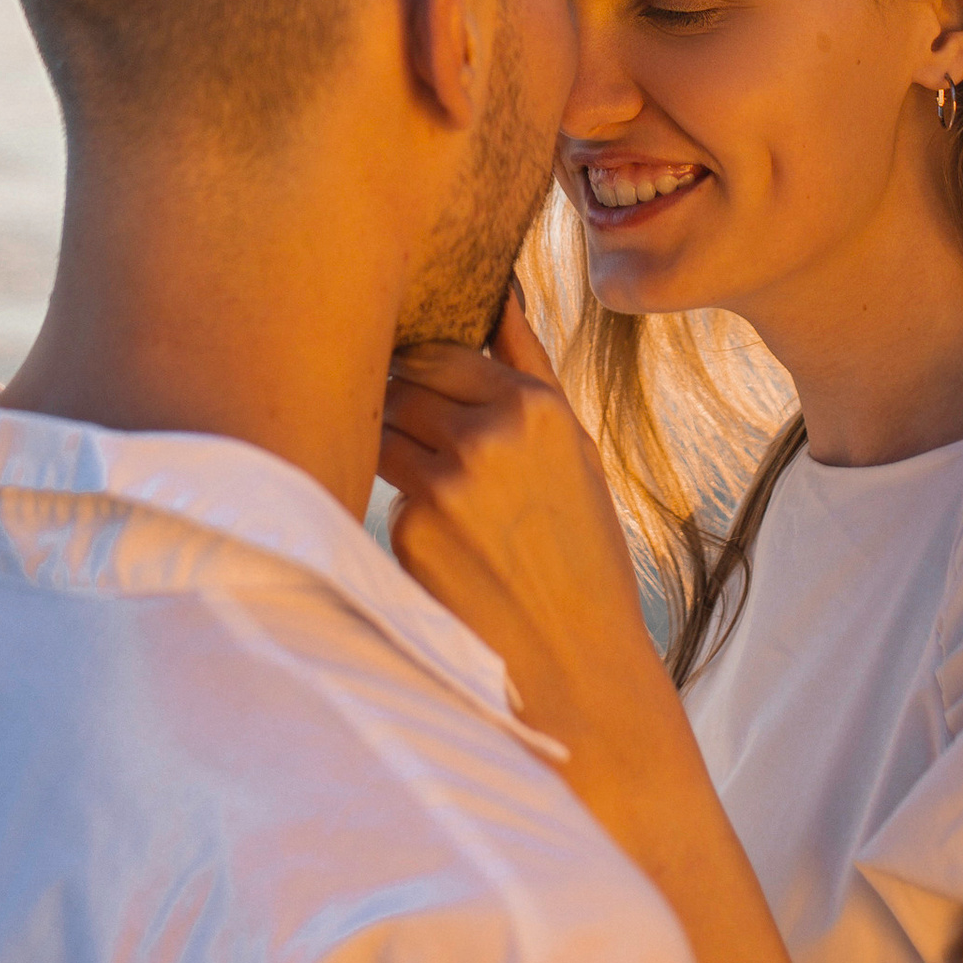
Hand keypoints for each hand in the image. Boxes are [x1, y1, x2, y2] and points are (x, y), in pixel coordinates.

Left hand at [379, 293, 696, 833]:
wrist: (578, 666)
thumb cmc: (582, 557)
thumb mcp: (577, 456)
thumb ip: (532, 372)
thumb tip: (502, 295)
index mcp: (537, 409)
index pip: (442, 352)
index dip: (421, 370)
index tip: (414, 385)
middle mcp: (488, 436)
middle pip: (400, 383)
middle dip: (394, 400)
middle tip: (407, 434)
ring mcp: (445, 483)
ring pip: (380, 429)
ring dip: (385, 444)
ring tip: (421, 485)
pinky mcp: (410, 530)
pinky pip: (380, 490)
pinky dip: (391, 501)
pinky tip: (428, 539)